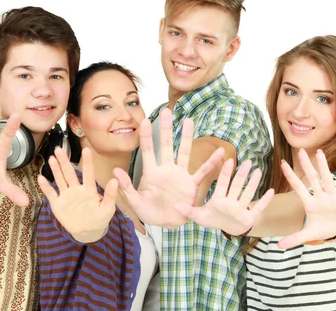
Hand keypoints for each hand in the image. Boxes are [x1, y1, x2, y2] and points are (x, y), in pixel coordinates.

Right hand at [38, 147, 117, 243]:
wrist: (88, 232)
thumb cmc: (100, 218)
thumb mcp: (108, 208)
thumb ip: (110, 195)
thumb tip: (115, 180)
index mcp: (89, 189)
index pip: (88, 173)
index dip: (87, 162)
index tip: (86, 149)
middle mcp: (76, 189)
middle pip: (69, 173)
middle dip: (64, 161)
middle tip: (59, 149)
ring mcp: (66, 195)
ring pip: (60, 180)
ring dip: (55, 169)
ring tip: (52, 158)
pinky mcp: (58, 204)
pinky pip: (50, 194)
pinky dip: (45, 187)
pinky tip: (41, 178)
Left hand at [114, 107, 224, 227]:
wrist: (167, 224)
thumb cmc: (150, 212)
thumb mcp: (135, 202)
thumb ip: (126, 187)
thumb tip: (115, 171)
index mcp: (151, 172)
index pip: (148, 151)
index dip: (146, 136)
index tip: (144, 120)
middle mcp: (166, 169)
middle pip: (166, 145)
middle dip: (166, 129)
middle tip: (167, 111)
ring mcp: (180, 175)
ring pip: (183, 152)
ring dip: (186, 138)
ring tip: (189, 122)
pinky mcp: (191, 184)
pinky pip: (202, 172)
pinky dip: (211, 163)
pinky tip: (219, 153)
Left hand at [174, 158, 273, 235]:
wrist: (227, 229)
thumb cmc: (214, 220)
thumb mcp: (200, 216)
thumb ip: (188, 211)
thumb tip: (174, 205)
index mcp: (219, 199)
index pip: (222, 184)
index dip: (226, 173)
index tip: (228, 160)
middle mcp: (231, 201)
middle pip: (237, 185)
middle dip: (242, 174)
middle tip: (248, 161)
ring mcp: (241, 208)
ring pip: (248, 193)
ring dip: (253, 183)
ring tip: (258, 171)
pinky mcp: (249, 217)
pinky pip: (258, 208)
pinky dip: (264, 201)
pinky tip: (271, 191)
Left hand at [277, 149, 335, 248]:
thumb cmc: (325, 227)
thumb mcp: (309, 234)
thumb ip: (294, 238)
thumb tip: (278, 246)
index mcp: (310, 204)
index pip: (298, 187)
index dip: (290, 176)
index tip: (282, 163)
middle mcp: (321, 197)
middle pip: (312, 179)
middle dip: (307, 166)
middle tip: (300, 151)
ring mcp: (334, 198)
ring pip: (329, 180)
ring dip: (325, 167)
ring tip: (320, 153)